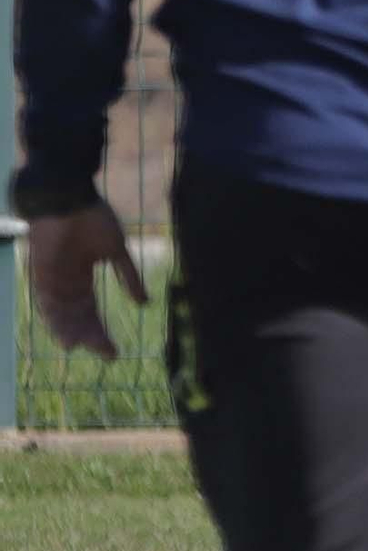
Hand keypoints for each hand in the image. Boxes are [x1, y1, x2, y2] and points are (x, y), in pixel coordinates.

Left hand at [27, 201, 146, 359]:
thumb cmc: (94, 217)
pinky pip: (45, 303)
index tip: (114, 352)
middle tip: (108, 353)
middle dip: (90, 336)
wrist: (69, 196)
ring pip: (60, 315)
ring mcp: (52, 280)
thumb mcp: (116, 250)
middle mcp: (65, 283)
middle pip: (77, 318)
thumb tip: (145, 303)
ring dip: (70, 332)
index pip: (91, 312)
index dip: (100, 332)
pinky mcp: (40, 274)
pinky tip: (65, 334)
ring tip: (81, 349)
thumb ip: (128, 276)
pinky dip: (55, 319)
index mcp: (83, 277)